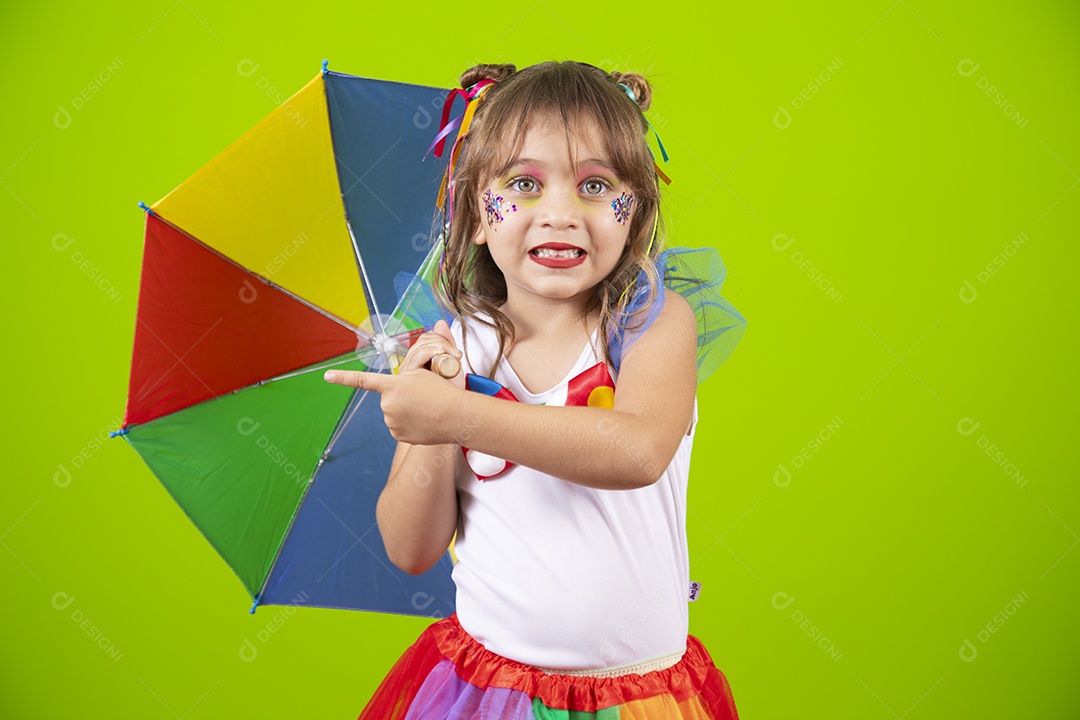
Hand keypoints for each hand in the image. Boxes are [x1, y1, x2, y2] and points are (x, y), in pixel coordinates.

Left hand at [323, 319, 464, 444]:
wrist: (456, 417)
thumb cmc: (445, 391)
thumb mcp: (434, 367)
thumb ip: (431, 346)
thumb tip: (439, 322)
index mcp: (392, 384)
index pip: (362, 380)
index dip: (343, 378)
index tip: (326, 376)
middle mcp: (387, 403)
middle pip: (389, 397)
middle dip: (401, 396)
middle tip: (422, 397)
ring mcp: (391, 421)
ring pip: (394, 413)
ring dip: (406, 410)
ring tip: (426, 410)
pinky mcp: (398, 435)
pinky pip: (399, 427)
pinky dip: (409, 424)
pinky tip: (424, 421)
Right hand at [400, 320, 464, 389]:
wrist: (453, 410)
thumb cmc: (451, 391)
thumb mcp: (452, 363)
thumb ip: (446, 343)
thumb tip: (440, 323)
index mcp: (417, 362)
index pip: (423, 341)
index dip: (438, 338)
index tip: (454, 349)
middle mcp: (409, 367)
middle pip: (420, 342)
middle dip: (441, 342)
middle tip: (457, 354)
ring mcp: (407, 372)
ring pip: (419, 347)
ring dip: (439, 346)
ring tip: (454, 356)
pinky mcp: (407, 378)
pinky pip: (416, 356)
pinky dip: (430, 350)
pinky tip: (442, 353)